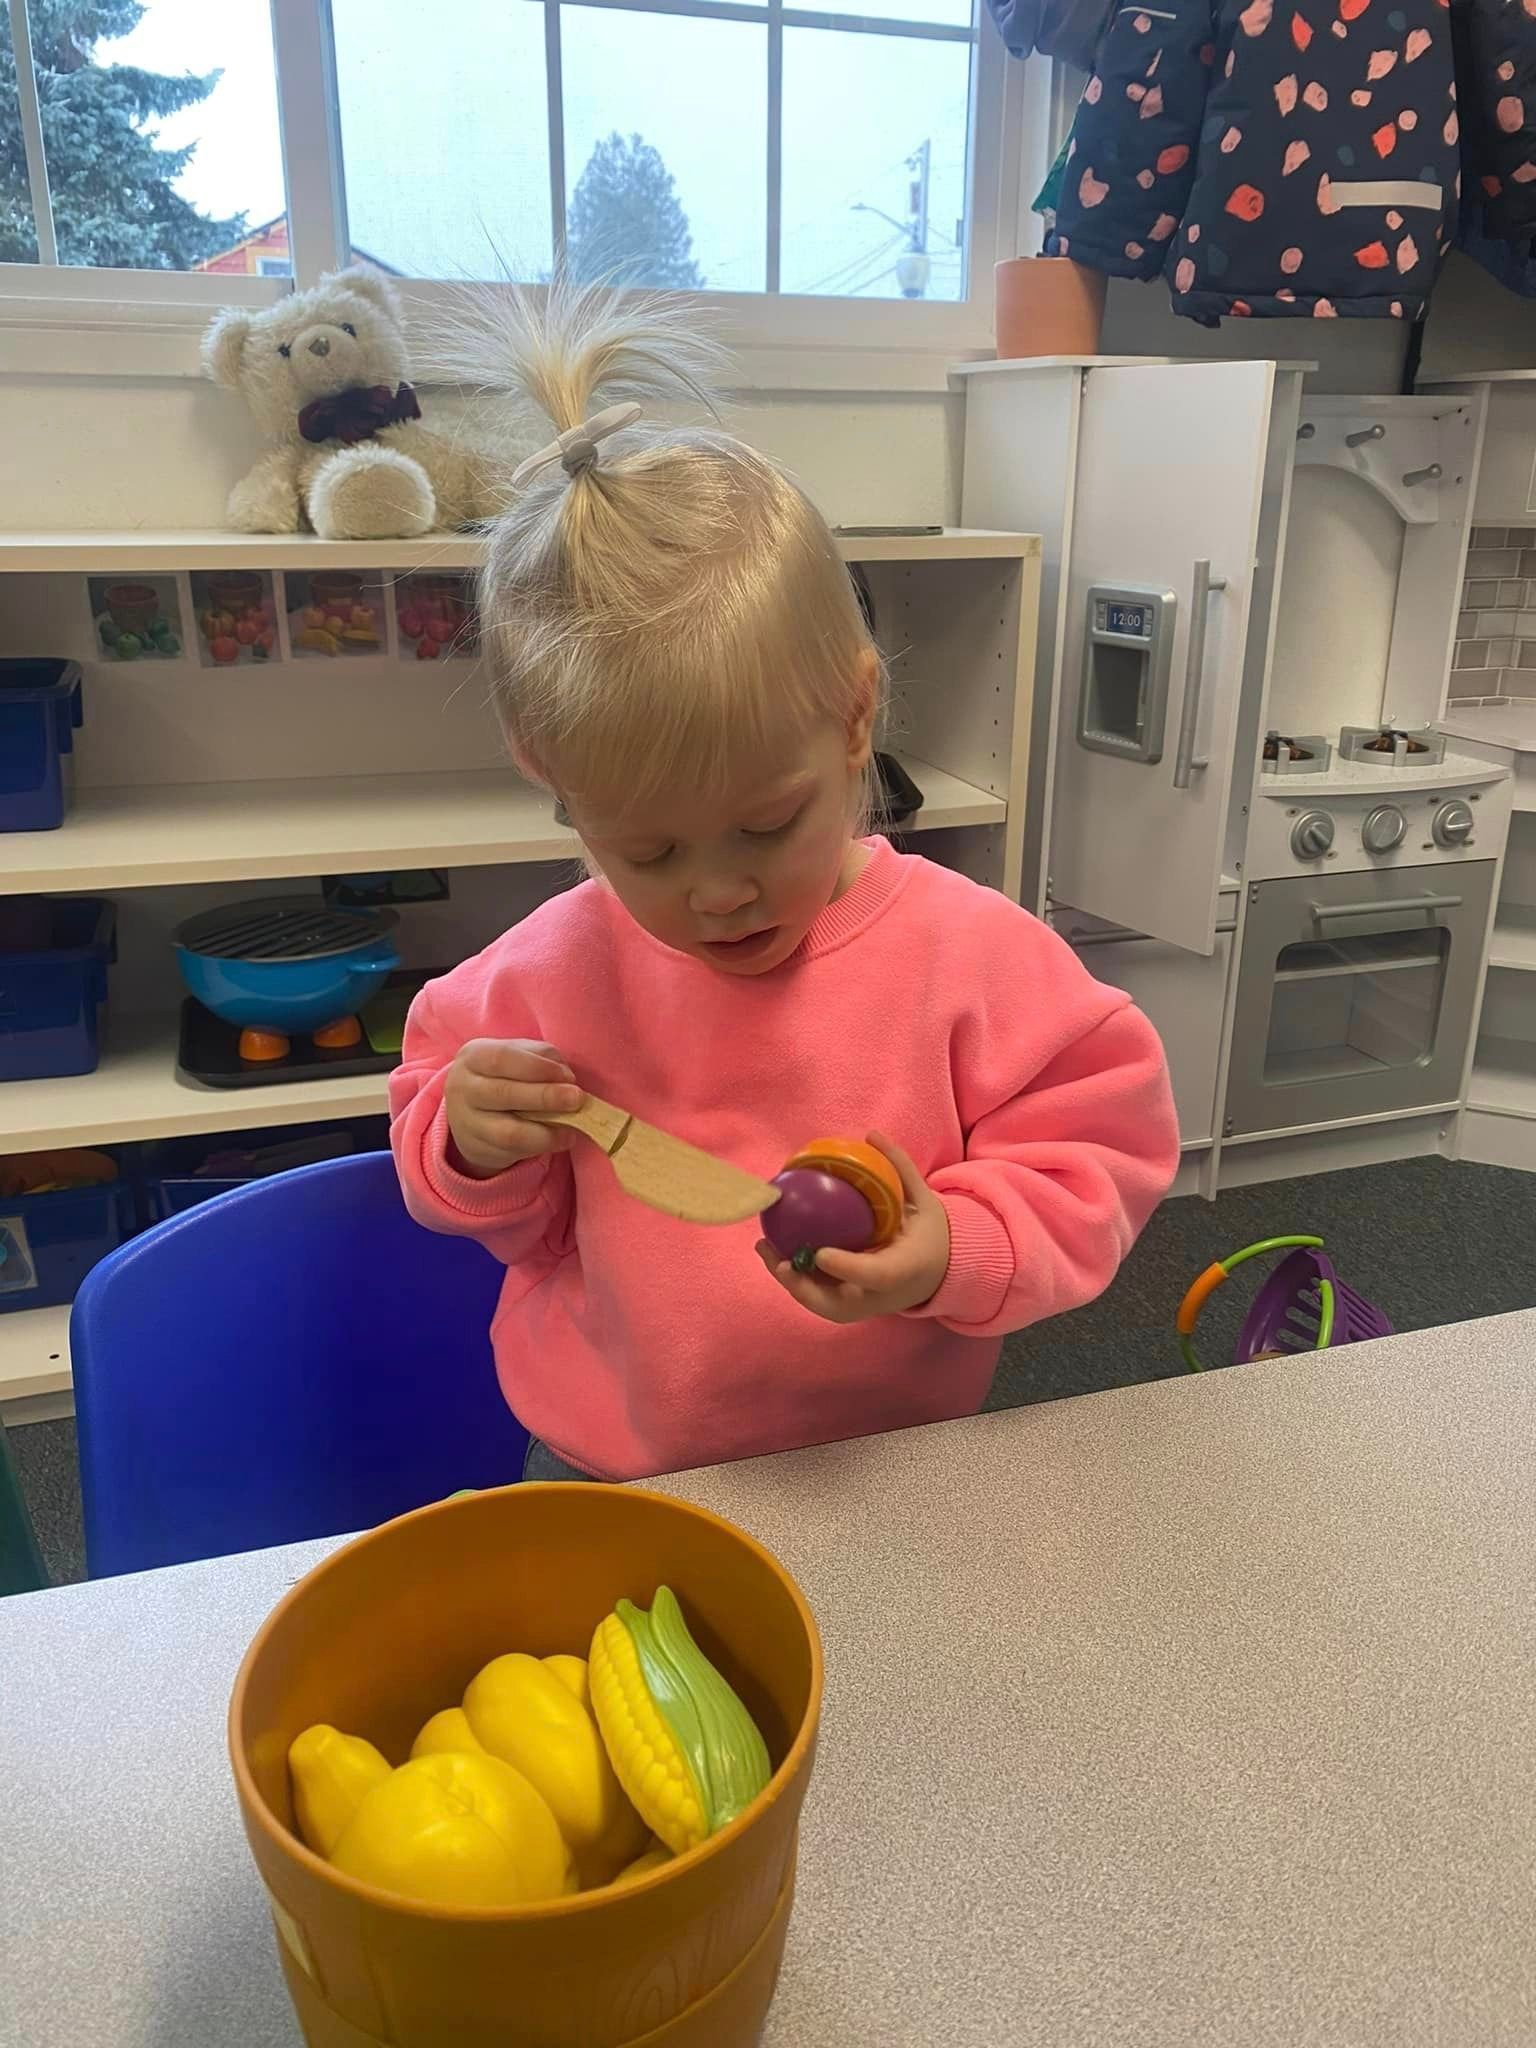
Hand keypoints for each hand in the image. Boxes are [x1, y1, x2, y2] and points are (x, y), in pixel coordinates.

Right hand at [444, 1039, 583, 1178]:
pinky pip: (513, 1152)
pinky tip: (560, 1139)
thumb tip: (566, 1077)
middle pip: (504, 1094)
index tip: (569, 1077)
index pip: (504, 1059)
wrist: (471, 1110)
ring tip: (573, 1127)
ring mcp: (466, 1122)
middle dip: (546, 1097)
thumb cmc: (505, 1075)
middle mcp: (462, 1088)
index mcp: (474, 1056)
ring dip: (546, 1131)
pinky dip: (541, 1146)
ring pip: (508, 1132)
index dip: (539, 1068)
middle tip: (578, 1099)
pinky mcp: (476, 1149)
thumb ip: (542, 1058)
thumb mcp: (519, 1056)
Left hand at [756, 1134, 949, 1323]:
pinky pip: (820, 1298)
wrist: (940, 1275)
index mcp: (905, 1269)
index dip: (846, 1268)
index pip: (876, 1275)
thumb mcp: (925, 1201)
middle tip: (780, 1261)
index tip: (820, 1253)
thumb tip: (872, 1134)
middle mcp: (882, 1295)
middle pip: (839, 1305)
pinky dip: (796, 1281)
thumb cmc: (931, 1237)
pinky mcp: (853, 1307)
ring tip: (765, 1249)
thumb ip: (900, 1169)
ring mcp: (865, 1305)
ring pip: (823, 1306)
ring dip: (791, 1283)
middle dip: (804, 1287)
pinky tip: (776, 1254)